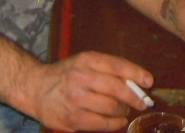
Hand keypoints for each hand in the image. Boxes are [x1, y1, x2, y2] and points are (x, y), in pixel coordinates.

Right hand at [22, 51, 151, 131]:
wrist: (36, 88)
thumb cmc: (66, 75)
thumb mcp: (84, 63)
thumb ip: (107, 69)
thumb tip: (137, 81)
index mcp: (86, 60)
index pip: (117, 65)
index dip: (136, 73)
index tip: (148, 81)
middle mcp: (80, 77)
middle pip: (117, 88)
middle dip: (135, 97)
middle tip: (142, 102)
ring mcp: (76, 99)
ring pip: (112, 108)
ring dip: (124, 111)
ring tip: (124, 110)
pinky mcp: (72, 119)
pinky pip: (102, 124)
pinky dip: (115, 124)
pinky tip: (118, 121)